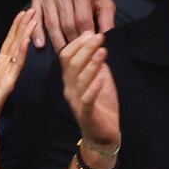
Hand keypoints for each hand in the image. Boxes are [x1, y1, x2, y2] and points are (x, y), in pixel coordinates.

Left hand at [0, 10, 37, 131]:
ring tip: (33, 20)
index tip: (23, 13)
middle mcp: (7, 67)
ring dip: (26, 35)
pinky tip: (25, 42)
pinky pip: (16, 66)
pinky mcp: (8, 83)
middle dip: (24, 26)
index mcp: (0, 64)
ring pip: (19, 51)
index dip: (16, 27)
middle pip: (17, 42)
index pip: (10, 42)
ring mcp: (9, 74)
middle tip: (33, 10)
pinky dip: (21, 53)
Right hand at [31, 0, 115, 51]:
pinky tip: (40, 45)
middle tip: (78, 56)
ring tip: (64, 55)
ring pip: (52, 24)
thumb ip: (107, 19)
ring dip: (58, 42)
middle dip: (73, 43)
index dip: (86, 38)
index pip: (82, 20)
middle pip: (66, 25)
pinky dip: (37, 32)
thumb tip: (106, 40)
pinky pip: (37, 17)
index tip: (90, 50)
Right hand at [59, 32, 119, 150]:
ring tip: (103, 51)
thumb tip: (97, 43)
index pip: (66, 57)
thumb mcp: (99, 79)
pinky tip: (102, 76)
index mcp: (70, 79)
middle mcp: (69, 89)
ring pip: (79, 79)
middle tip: (99, 37)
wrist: (102, 135)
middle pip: (71, 64)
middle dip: (85, 48)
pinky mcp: (86, 114)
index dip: (77, 44)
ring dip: (92, 63)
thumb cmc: (101, 105)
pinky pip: (88, 99)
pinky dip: (94, 86)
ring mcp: (77, 101)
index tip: (91, 33)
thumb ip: (96, 64)